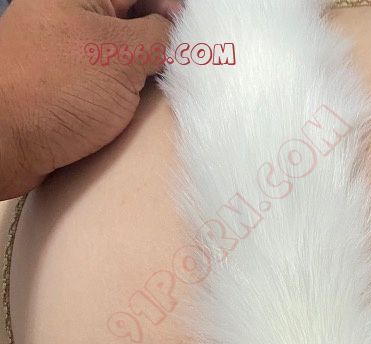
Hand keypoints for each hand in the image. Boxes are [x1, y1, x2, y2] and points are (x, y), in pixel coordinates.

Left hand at [0, 0, 180, 197]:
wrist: (3, 143)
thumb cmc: (54, 93)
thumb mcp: (121, 56)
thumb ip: (158, 37)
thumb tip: (175, 33)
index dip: (171, 10)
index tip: (191, 38)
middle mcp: (67, 15)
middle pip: (130, 19)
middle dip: (159, 42)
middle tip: (177, 69)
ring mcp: (63, 51)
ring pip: (119, 53)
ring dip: (143, 73)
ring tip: (157, 92)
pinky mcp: (61, 86)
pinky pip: (104, 81)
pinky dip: (124, 94)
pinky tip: (133, 111)